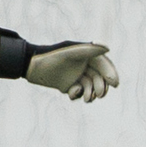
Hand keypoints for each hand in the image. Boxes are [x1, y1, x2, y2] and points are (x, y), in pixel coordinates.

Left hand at [0, 27, 119, 101]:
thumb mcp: (70, 53)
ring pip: (90, 87)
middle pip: (99, 78)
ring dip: (90, 94)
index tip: (115, 84)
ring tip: (86, 99)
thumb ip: (89, 50)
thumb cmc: (50, 56)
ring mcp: (75, 75)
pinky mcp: (67, 85)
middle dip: (101, 87)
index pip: (103, 64)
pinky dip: (77, 95)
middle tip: (99, 95)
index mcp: (85, 54)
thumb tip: (107, 48)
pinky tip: (70, 93)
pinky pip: (78, 92)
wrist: (30, 66)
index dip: (111, 74)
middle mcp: (82, 65)